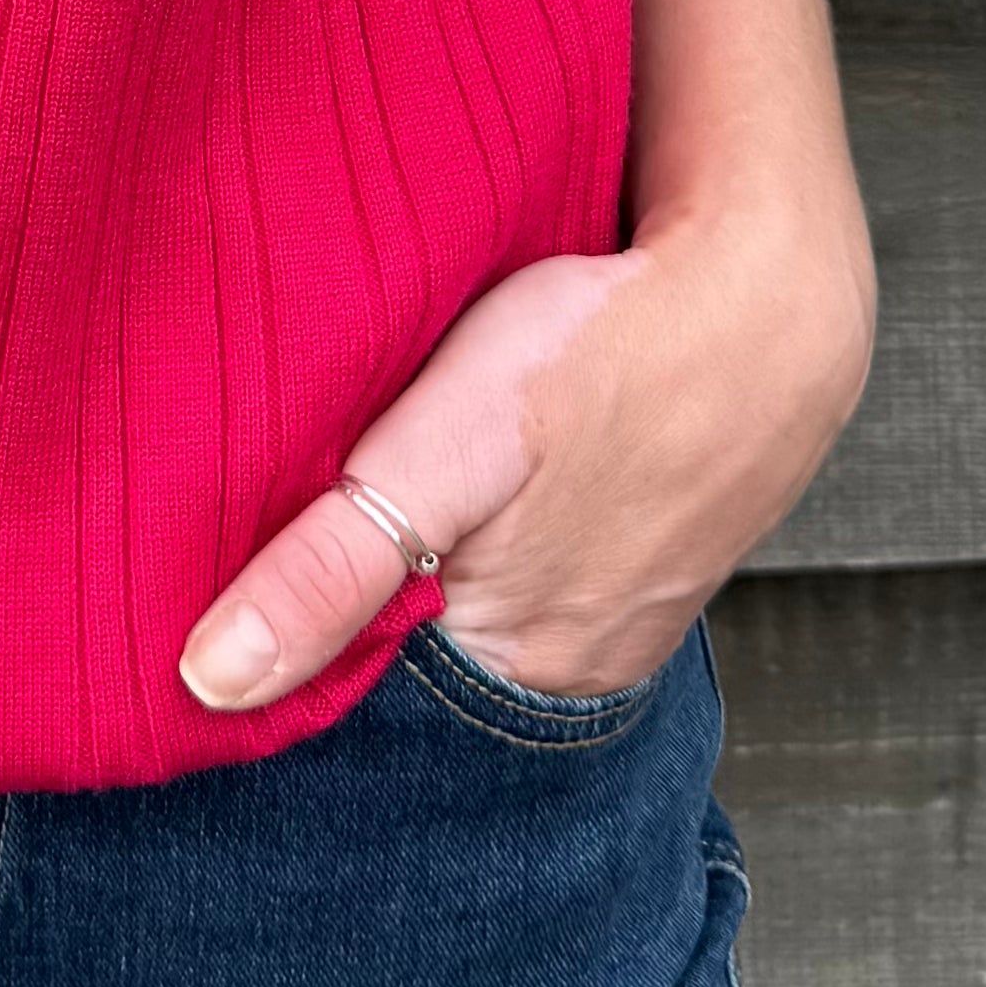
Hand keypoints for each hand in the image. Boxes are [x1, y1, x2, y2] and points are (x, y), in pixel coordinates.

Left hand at [177, 192, 873, 713]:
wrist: (774, 293)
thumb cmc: (604, 353)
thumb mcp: (446, 448)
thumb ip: (332, 565)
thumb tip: (211, 681)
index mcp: (508, 665)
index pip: (358, 693)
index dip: (286, 640)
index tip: (213, 597)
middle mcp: (567, 668)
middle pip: (422, 659)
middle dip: (354, 607)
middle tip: (293, 516)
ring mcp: (620, 615)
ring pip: (482, 612)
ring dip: (429, 567)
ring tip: (382, 490)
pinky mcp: (649, 556)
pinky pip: (547, 568)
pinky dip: (498, 536)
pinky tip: (487, 476)